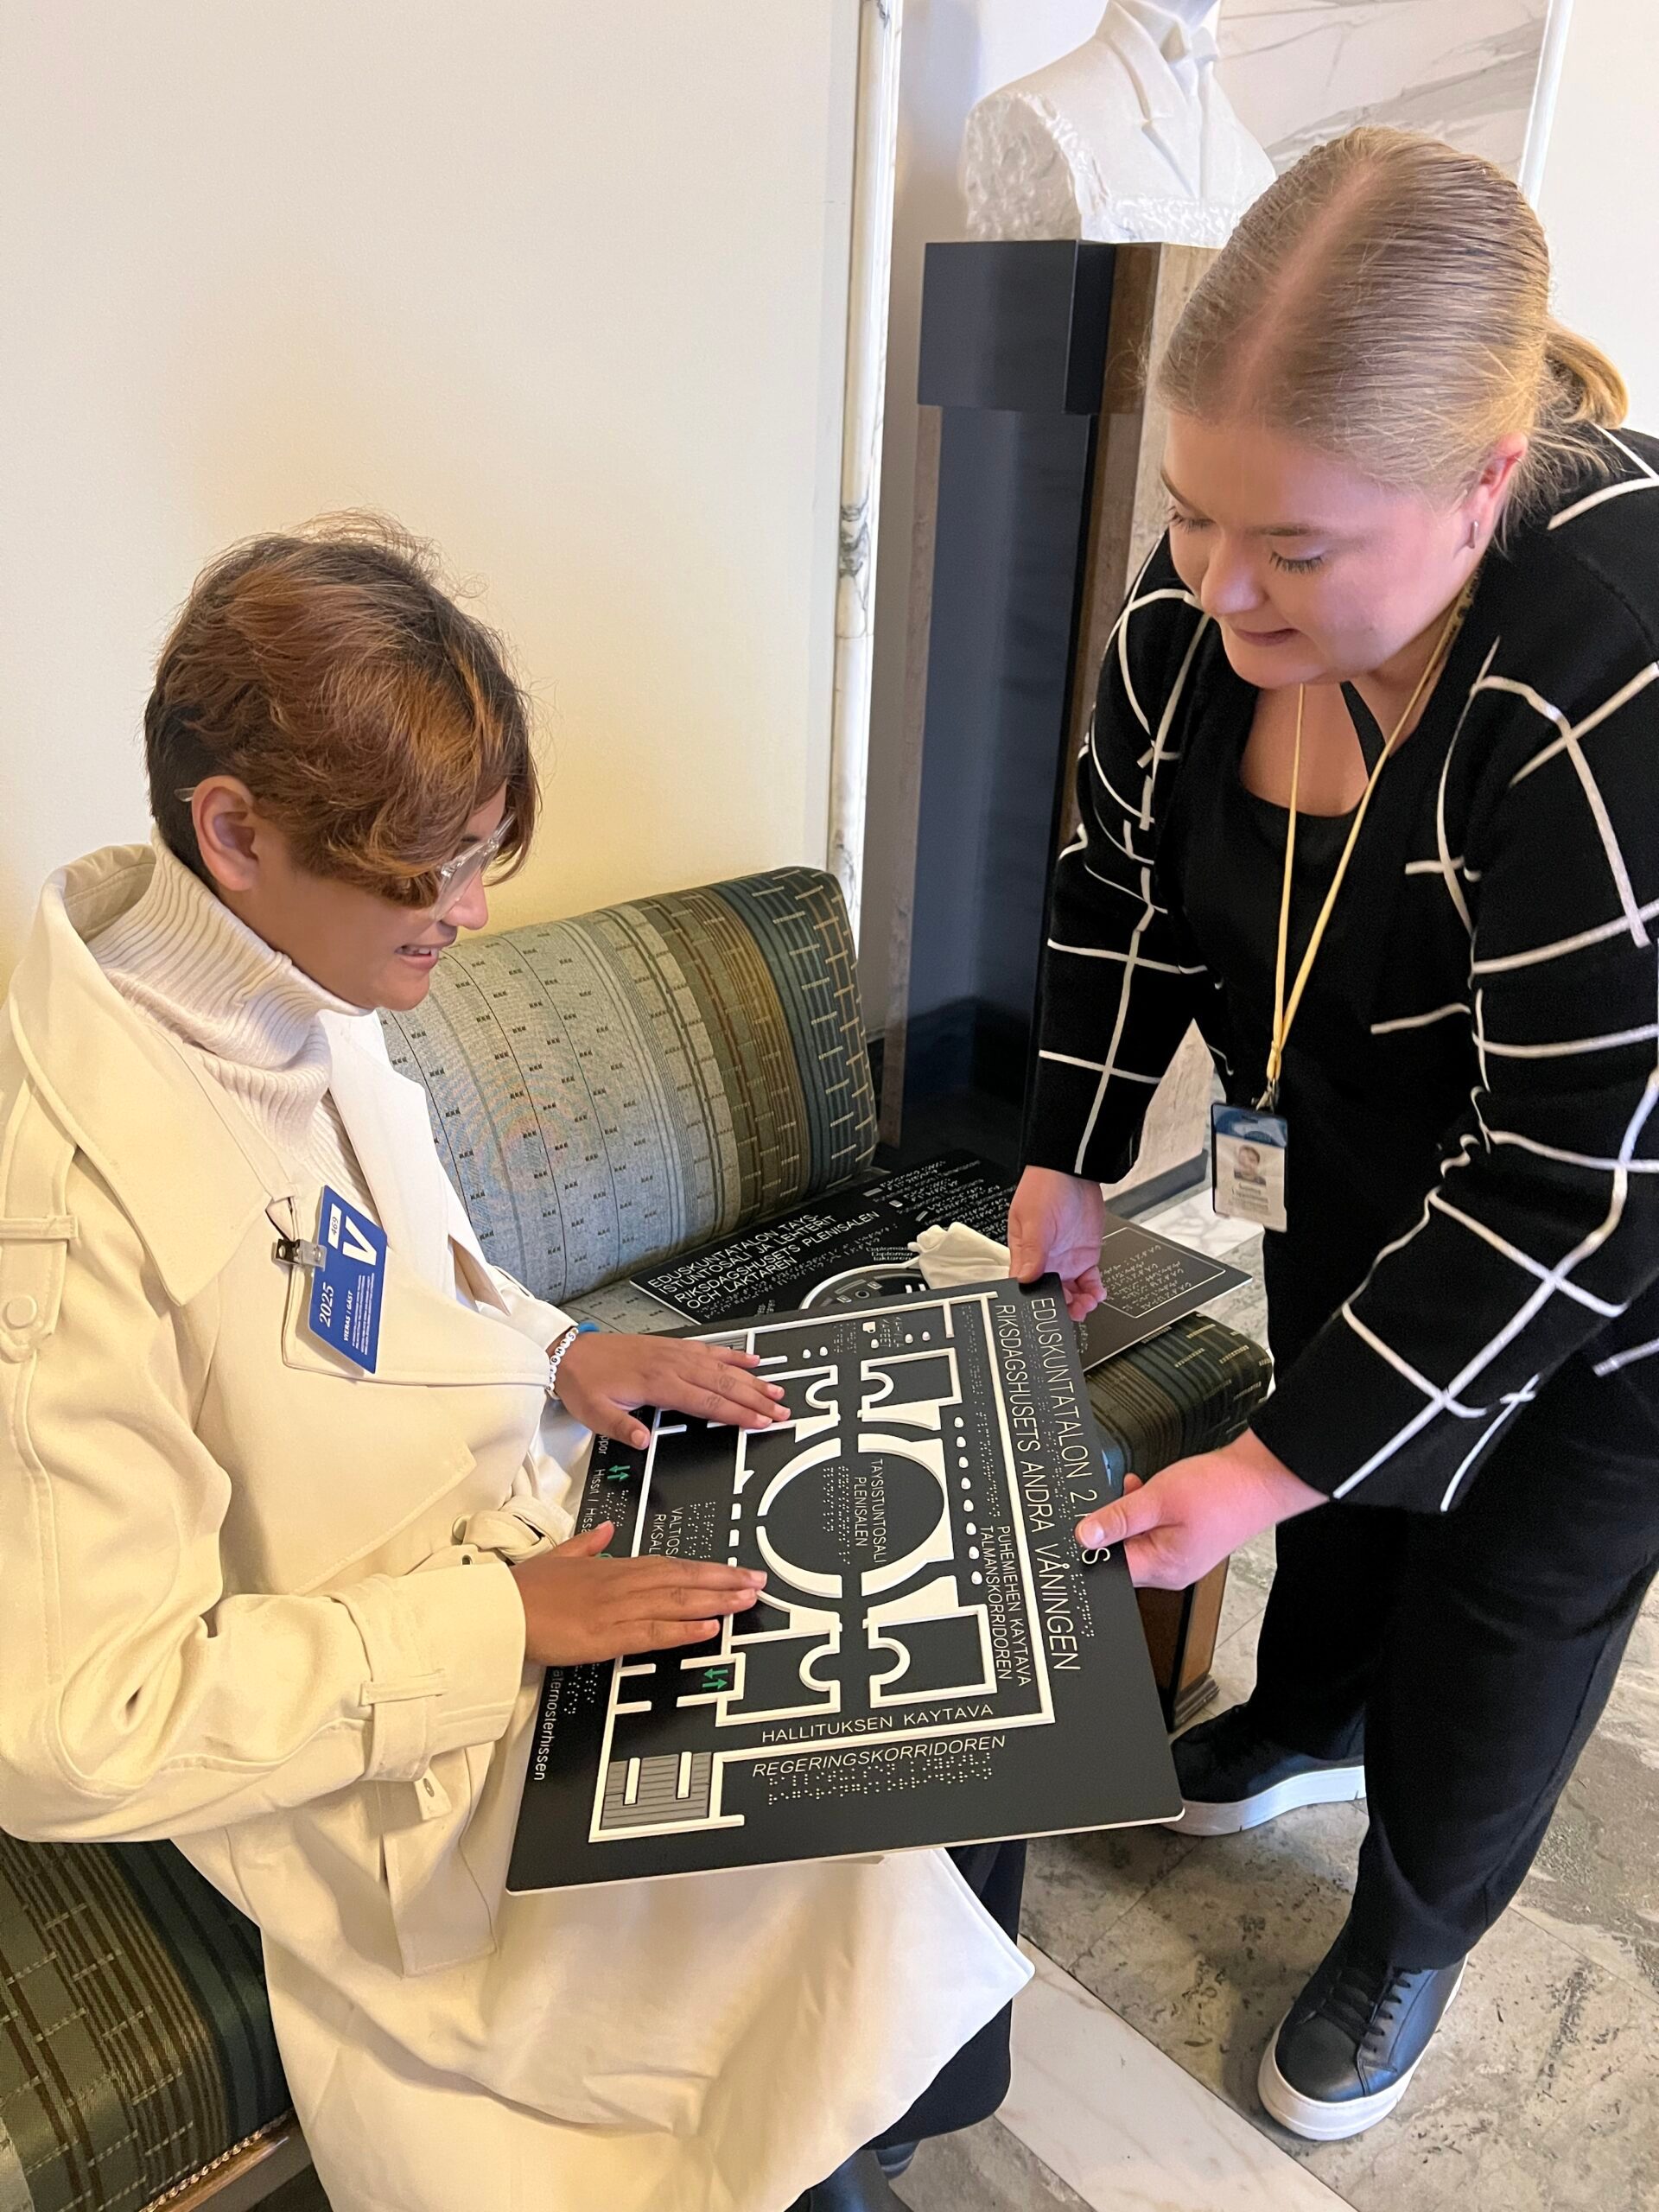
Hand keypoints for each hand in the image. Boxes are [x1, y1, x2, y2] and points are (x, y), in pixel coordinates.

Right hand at [511, 1524, 766, 1665]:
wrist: (500, 1610)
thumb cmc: (526, 1588)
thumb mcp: (560, 1556)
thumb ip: (588, 1543)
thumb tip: (608, 1530)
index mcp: (613, 1567)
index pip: (670, 1565)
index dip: (706, 1569)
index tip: (735, 1570)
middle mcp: (621, 1584)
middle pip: (682, 1579)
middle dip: (723, 1581)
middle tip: (758, 1582)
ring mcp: (616, 1609)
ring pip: (675, 1601)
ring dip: (715, 1601)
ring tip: (746, 1601)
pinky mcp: (606, 1636)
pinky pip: (653, 1631)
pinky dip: (683, 1629)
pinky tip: (708, 1628)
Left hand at [554, 1330, 788, 1450]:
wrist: (569, 1353)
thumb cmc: (583, 1383)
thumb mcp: (595, 1413)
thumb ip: (622, 1428)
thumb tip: (644, 1441)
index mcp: (656, 1384)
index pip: (706, 1402)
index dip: (736, 1413)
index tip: (759, 1422)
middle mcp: (671, 1365)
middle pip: (722, 1384)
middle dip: (755, 1399)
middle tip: (780, 1410)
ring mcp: (674, 1353)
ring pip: (721, 1367)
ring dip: (750, 1379)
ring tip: (775, 1390)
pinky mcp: (671, 1346)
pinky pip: (709, 1349)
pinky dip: (732, 1355)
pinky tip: (750, 1361)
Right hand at [1007, 1166, 1106, 1319]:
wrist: (1074, 1171)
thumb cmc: (1045, 1187)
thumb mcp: (1035, 1219)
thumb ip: (1032, 1251)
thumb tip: (1025, 1277)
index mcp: (1024, 1255)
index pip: (1026, 1289)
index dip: (1037, 1304)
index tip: (1049, 1312)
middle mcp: (1044, 1261)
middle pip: (1050, 1296)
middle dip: (1062, 1309)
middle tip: (1074, 1311)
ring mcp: (1065, 1260)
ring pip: (1071, 1293)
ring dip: (1079, 1304)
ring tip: (1088, 1302)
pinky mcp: (1084, 1256)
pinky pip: (1089, 1282)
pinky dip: (1094, 1291)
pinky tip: (1097, 1292)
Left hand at [1075, 1433, 1325, 1588]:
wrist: (1262, 1478)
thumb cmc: (1221, 1491)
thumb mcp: (1158, 1499)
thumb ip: (1118, 1518)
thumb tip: (1085, 1536)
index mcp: (1163, 1568)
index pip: (1112, 1568)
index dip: (1094, 1546)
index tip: (1084, 1525)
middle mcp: (1172, 1569)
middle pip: (1124, 1554)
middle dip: (1114, 1525)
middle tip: (1114, 1498)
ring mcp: (1182, 1555)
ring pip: (1139, 1539)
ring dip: (1131, 1515)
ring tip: (1139, 1491)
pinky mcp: (1190, 1540)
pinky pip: (1156, 1530)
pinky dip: (1147, 1511)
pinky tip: (1149, 1492)